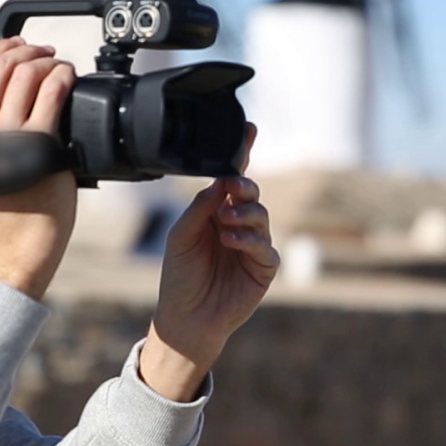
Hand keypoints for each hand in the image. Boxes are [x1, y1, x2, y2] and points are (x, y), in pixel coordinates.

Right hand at [0, 36, 75, 299]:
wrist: (22, 234)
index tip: (17, 47)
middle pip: (1, 66)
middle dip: (26, 51)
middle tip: (43, 52)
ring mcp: (10, 134)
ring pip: (26, 74)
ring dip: (46, 61)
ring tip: (56, 64)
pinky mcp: (41, 141)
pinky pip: (51, 92)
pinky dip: (62, 75)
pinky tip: (67, 76)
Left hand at [140, 125, 277, 400]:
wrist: (186, 317)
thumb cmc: (179, 277)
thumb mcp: (181, 236)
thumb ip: (200, 208)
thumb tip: (222, 182)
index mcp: (216, 212)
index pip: (232, 179)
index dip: (242, 153)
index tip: (248, 128)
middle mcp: (237, 225)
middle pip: (251, 193)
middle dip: (244, 186)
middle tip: (232, 188)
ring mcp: (252, 246)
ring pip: (261, 216)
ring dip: (244, 214)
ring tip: (225, 222)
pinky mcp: (263, 268)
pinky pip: (266, 247)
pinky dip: (250, 240)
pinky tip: (233, 241)